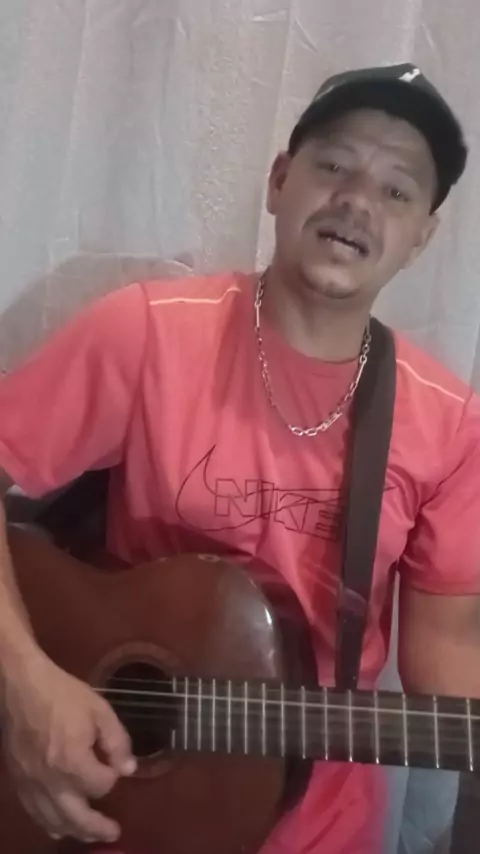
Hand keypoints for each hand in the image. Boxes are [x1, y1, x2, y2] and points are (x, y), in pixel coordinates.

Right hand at [1, 651, 135, 842]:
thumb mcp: (99, 710)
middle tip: (113, 833)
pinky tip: (58, 825)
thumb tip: (129, 768)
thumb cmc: (63, 694)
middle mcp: (51, 781)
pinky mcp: (19, 782)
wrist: (22, 688)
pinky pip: (35, 813)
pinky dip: (49, 823)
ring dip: (75, 831)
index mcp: (73, 762)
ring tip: (91, 835)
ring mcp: (32, 785)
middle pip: (77, 818)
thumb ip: (117, 741)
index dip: (112, 775)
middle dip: (98, 828)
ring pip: (54, 821)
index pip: (102, 785)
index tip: (113, 763)